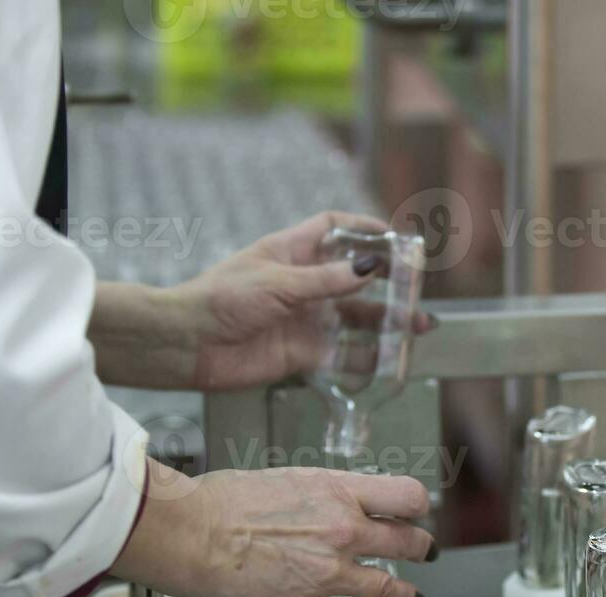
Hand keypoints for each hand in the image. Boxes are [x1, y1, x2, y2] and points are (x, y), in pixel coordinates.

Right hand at [112, 460, 437, 596]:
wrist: (191, 534)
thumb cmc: (223, 503)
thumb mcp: (288, 479)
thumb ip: (324, 493)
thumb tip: (342, 501)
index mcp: (337, 492)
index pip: (407, 496)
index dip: (417, 506)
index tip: (417, 512)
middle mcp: (342, 531)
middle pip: (408, 542)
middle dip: (421, 549)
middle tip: (424, 552)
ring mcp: (328, 572)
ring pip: (389, 588)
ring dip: (407, 594)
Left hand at [173, 211, 430, 390]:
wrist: (188, 345)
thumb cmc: (221, 300)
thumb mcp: (279, 283)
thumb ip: (327, 280)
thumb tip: (370, 266)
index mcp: (291, 252)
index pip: (333, 229)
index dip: (363, 228)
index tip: (395, 236)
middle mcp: (302, 284)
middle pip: (354, 276)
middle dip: (387, 281)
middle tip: (417, 287)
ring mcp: (304, 319)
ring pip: (355, 318)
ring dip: (385, 322)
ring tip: (417, 326)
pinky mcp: (302, 353)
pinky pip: (342, 355)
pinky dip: (366, 358)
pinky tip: (389, 359)